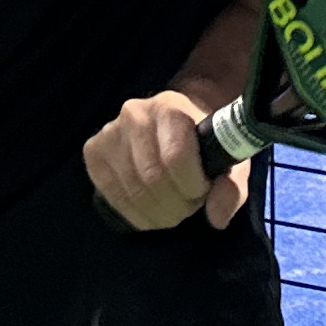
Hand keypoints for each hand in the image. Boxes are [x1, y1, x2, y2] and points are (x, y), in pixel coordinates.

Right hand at [84, 87, 249, 230]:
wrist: (177, 118)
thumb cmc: (206, 141)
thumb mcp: (231, 160)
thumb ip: (231, 187)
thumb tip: (217, 218)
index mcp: (171, 108)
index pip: (176, 157)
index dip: (193, 186)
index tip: (202, 190)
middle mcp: (135, 114)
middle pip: (153, 178)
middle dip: (176, 204)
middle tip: (187, 205)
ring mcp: (109, 132)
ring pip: (132, 191)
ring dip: (158, 213)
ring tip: (172, 207)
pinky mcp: (93, 151)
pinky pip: (112, 196)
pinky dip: (136, 214)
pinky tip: (151, 211)